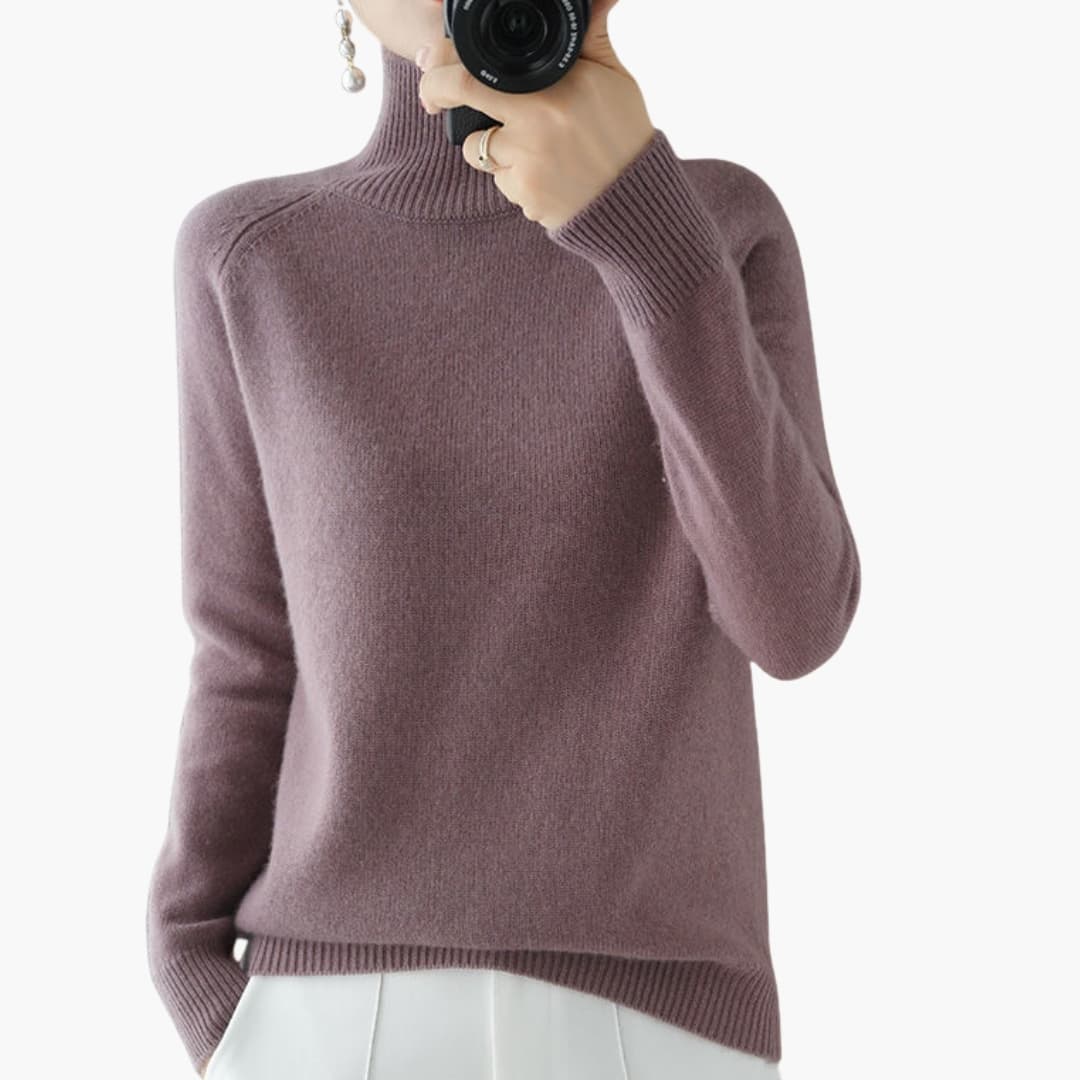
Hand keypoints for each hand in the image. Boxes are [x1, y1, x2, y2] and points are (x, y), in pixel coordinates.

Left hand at [415, 0, 654, 230]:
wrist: (634, 201)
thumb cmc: (624, 135)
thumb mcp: (613, 77)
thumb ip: (591, 37)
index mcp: (554, 85)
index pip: (476, 66)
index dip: (443, 61)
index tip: (430, 59)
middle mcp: (537, 122)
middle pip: (461, 98)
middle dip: (436, 95)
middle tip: (431, 101)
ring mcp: (528, 163)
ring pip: (476, 146)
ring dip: (487, 144)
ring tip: (529, 146)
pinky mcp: (524, 196)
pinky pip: (499, 179)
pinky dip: (511, 176)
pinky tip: (543, 175)